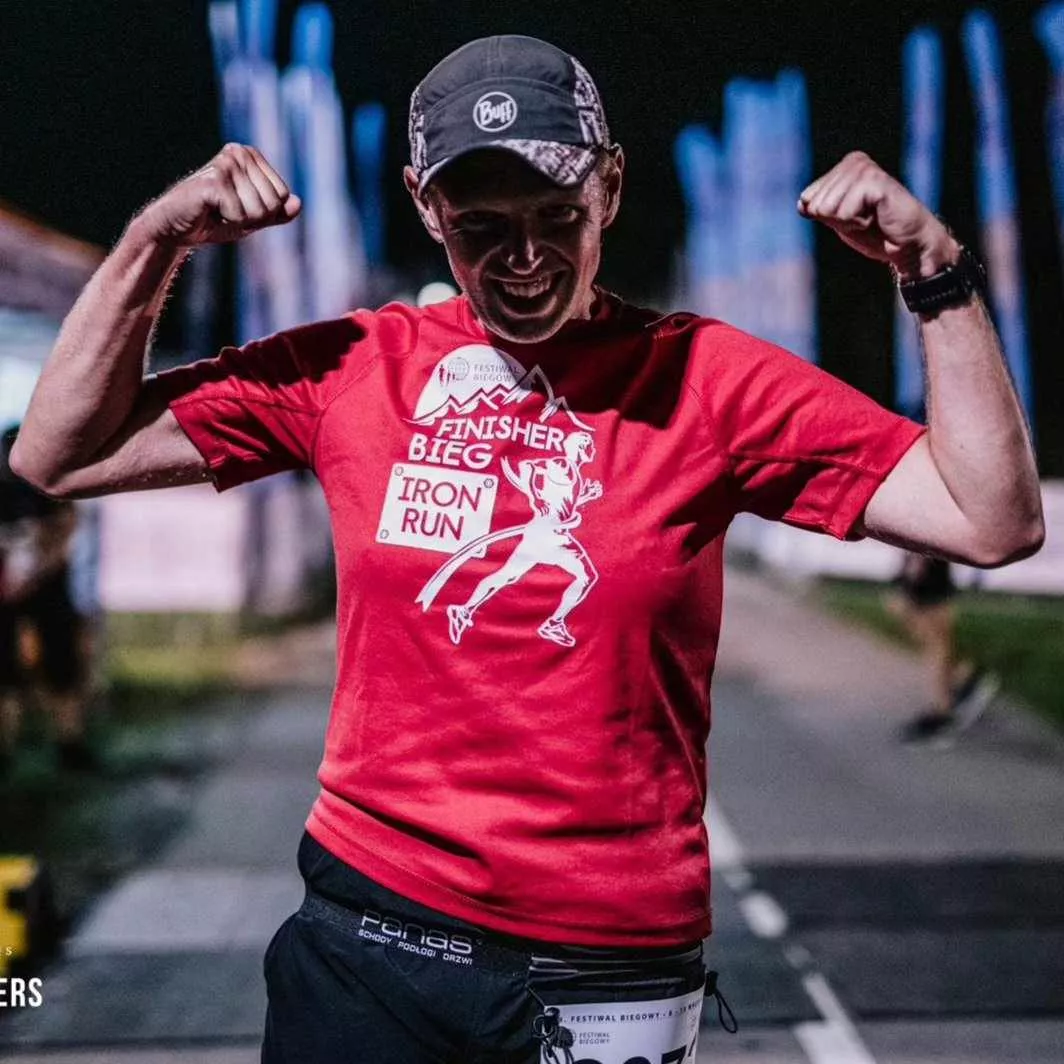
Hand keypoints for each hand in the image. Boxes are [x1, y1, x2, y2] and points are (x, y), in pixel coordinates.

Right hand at [138, 143, 300, 247]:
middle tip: (227, 213)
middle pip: (273, 203)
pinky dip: (229, 223)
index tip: (240, 209)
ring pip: (259, 210)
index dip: (264, 214)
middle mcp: (238, 152)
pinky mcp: (213, 180)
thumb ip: (277, 212)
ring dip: (239, 221)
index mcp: (250, 155)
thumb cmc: (214, 220)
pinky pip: (241, 215)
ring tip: (218, 212)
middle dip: (253, 219)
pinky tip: (210, 213)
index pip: (282, 195)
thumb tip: (298, 203)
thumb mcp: (253, 218)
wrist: (175, 229)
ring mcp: (225, 164)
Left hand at [798, 151, 958, 279]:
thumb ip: (819, 209)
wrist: (907, 245)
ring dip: (848, 222)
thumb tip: (802, 203)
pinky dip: (858, 223)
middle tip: (865, 219)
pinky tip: (877, 217)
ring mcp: (865, 168)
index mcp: (844, 167)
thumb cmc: (875, 232)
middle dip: (838, 220)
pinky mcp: (874, 181)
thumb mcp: (838, 220)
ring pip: (828, 208)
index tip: (853, 217)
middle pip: (817, 204)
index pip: (808, 198)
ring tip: (872, 218)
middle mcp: (854, 161)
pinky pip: (843, 212)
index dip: (828, 218)